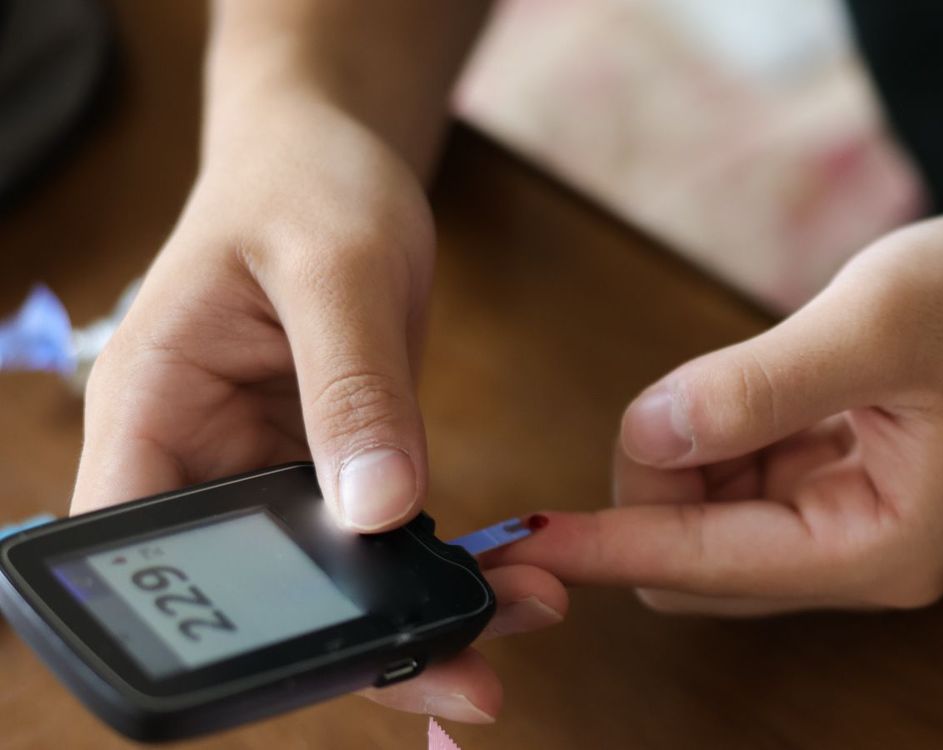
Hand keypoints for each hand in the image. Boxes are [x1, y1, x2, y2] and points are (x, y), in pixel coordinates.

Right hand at [71, 93, 566, 720]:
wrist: (329, 158)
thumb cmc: (305, 184)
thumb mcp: (335, 269)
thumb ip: (351, 388)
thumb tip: (376, 512)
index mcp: (151, 409)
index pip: (146, 552)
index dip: (221, 631)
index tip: (335, 662)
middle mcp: (196, 456)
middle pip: (246, 591)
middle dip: (351, 641)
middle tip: (466, 670)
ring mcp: (263, 466)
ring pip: (320, 574)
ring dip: (411, 609)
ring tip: (516, 617)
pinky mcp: (322, 460)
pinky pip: (368, 534)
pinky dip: (428, 564)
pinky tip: (500, 580)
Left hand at [490, 211, 942, 614]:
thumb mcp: (877, 325)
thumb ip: (758, 387)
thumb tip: (651, 435)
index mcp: (873, 545)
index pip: (698, 564)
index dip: (604, 545)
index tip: (523, 539)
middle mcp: (850, 553)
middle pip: (686, 556)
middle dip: (653, 485)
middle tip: (684, 398)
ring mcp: (835, 522)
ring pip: (699, 519)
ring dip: (683, 454)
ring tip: (748, 378)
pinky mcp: (822, 485)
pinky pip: (727, 480)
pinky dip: (708, 436)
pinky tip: (752, 389)